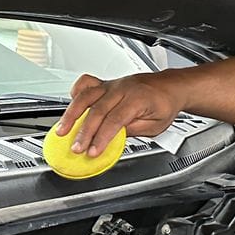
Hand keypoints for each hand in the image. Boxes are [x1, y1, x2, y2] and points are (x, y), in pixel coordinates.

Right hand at [58, 73, 183, 156]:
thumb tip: (112, 139)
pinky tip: (70, 106)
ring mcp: (113, 84)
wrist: (172, 87)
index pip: (115, 121)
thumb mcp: (155, 126)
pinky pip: (87, 83)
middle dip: (84, 132)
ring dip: (72, 114)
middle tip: (77, 148)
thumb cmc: (165, 105)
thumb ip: (132, 131)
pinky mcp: (107, 83)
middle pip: (97, 110)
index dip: (102, 138)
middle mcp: (123, 88)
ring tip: (62, 130)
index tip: (93, 151)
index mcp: (138, 99)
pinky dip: (76, 93)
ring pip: (86, 96)